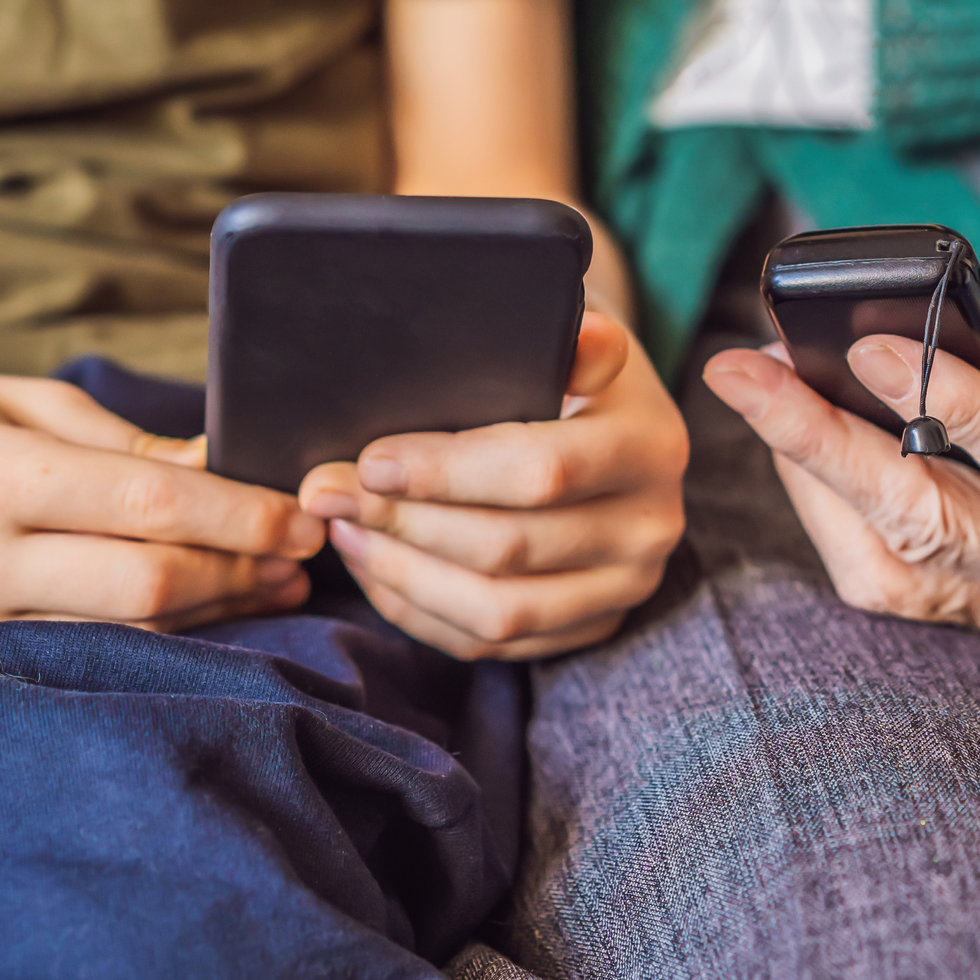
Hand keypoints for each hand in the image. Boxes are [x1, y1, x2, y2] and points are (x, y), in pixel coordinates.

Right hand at [0, 369, 322, 635]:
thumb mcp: (19, 401)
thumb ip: (123, 443)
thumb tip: (224, 466)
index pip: (149, 509)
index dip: (242, 516)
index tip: (303, 515)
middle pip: (150, 584)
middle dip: (244, 570)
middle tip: (306, 553)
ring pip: (128, 631)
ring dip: (218, 609)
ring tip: (278, 584)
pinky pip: (88, 649)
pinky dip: (161, 632)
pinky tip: (210, 609)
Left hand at [302, 311, 687, 659]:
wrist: (618, 425)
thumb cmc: (573, 371)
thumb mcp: (577, 337)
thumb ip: (572, 340)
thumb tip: (578, 335)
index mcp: (650, 444)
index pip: (540, 471)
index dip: (444, 473)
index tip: (369, 461)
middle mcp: (652, 525)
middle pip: (508, 548)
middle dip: (402, 524)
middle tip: (327, 495)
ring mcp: (625, 586)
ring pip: (498, 611)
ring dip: (403, 575)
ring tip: (343, 530)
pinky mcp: (592, 625)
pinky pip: (494, 643)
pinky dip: (421, 611)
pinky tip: (375, 569)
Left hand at [703, 316, 979, 642]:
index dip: (956, 404)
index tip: (872, 345)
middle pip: (936, 527)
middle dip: (825, 445)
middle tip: (746, 371)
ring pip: (899, 572)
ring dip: (813, 485)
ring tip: (759, 395)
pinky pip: (903, 588)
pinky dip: (839, 521)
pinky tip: (803, 448)